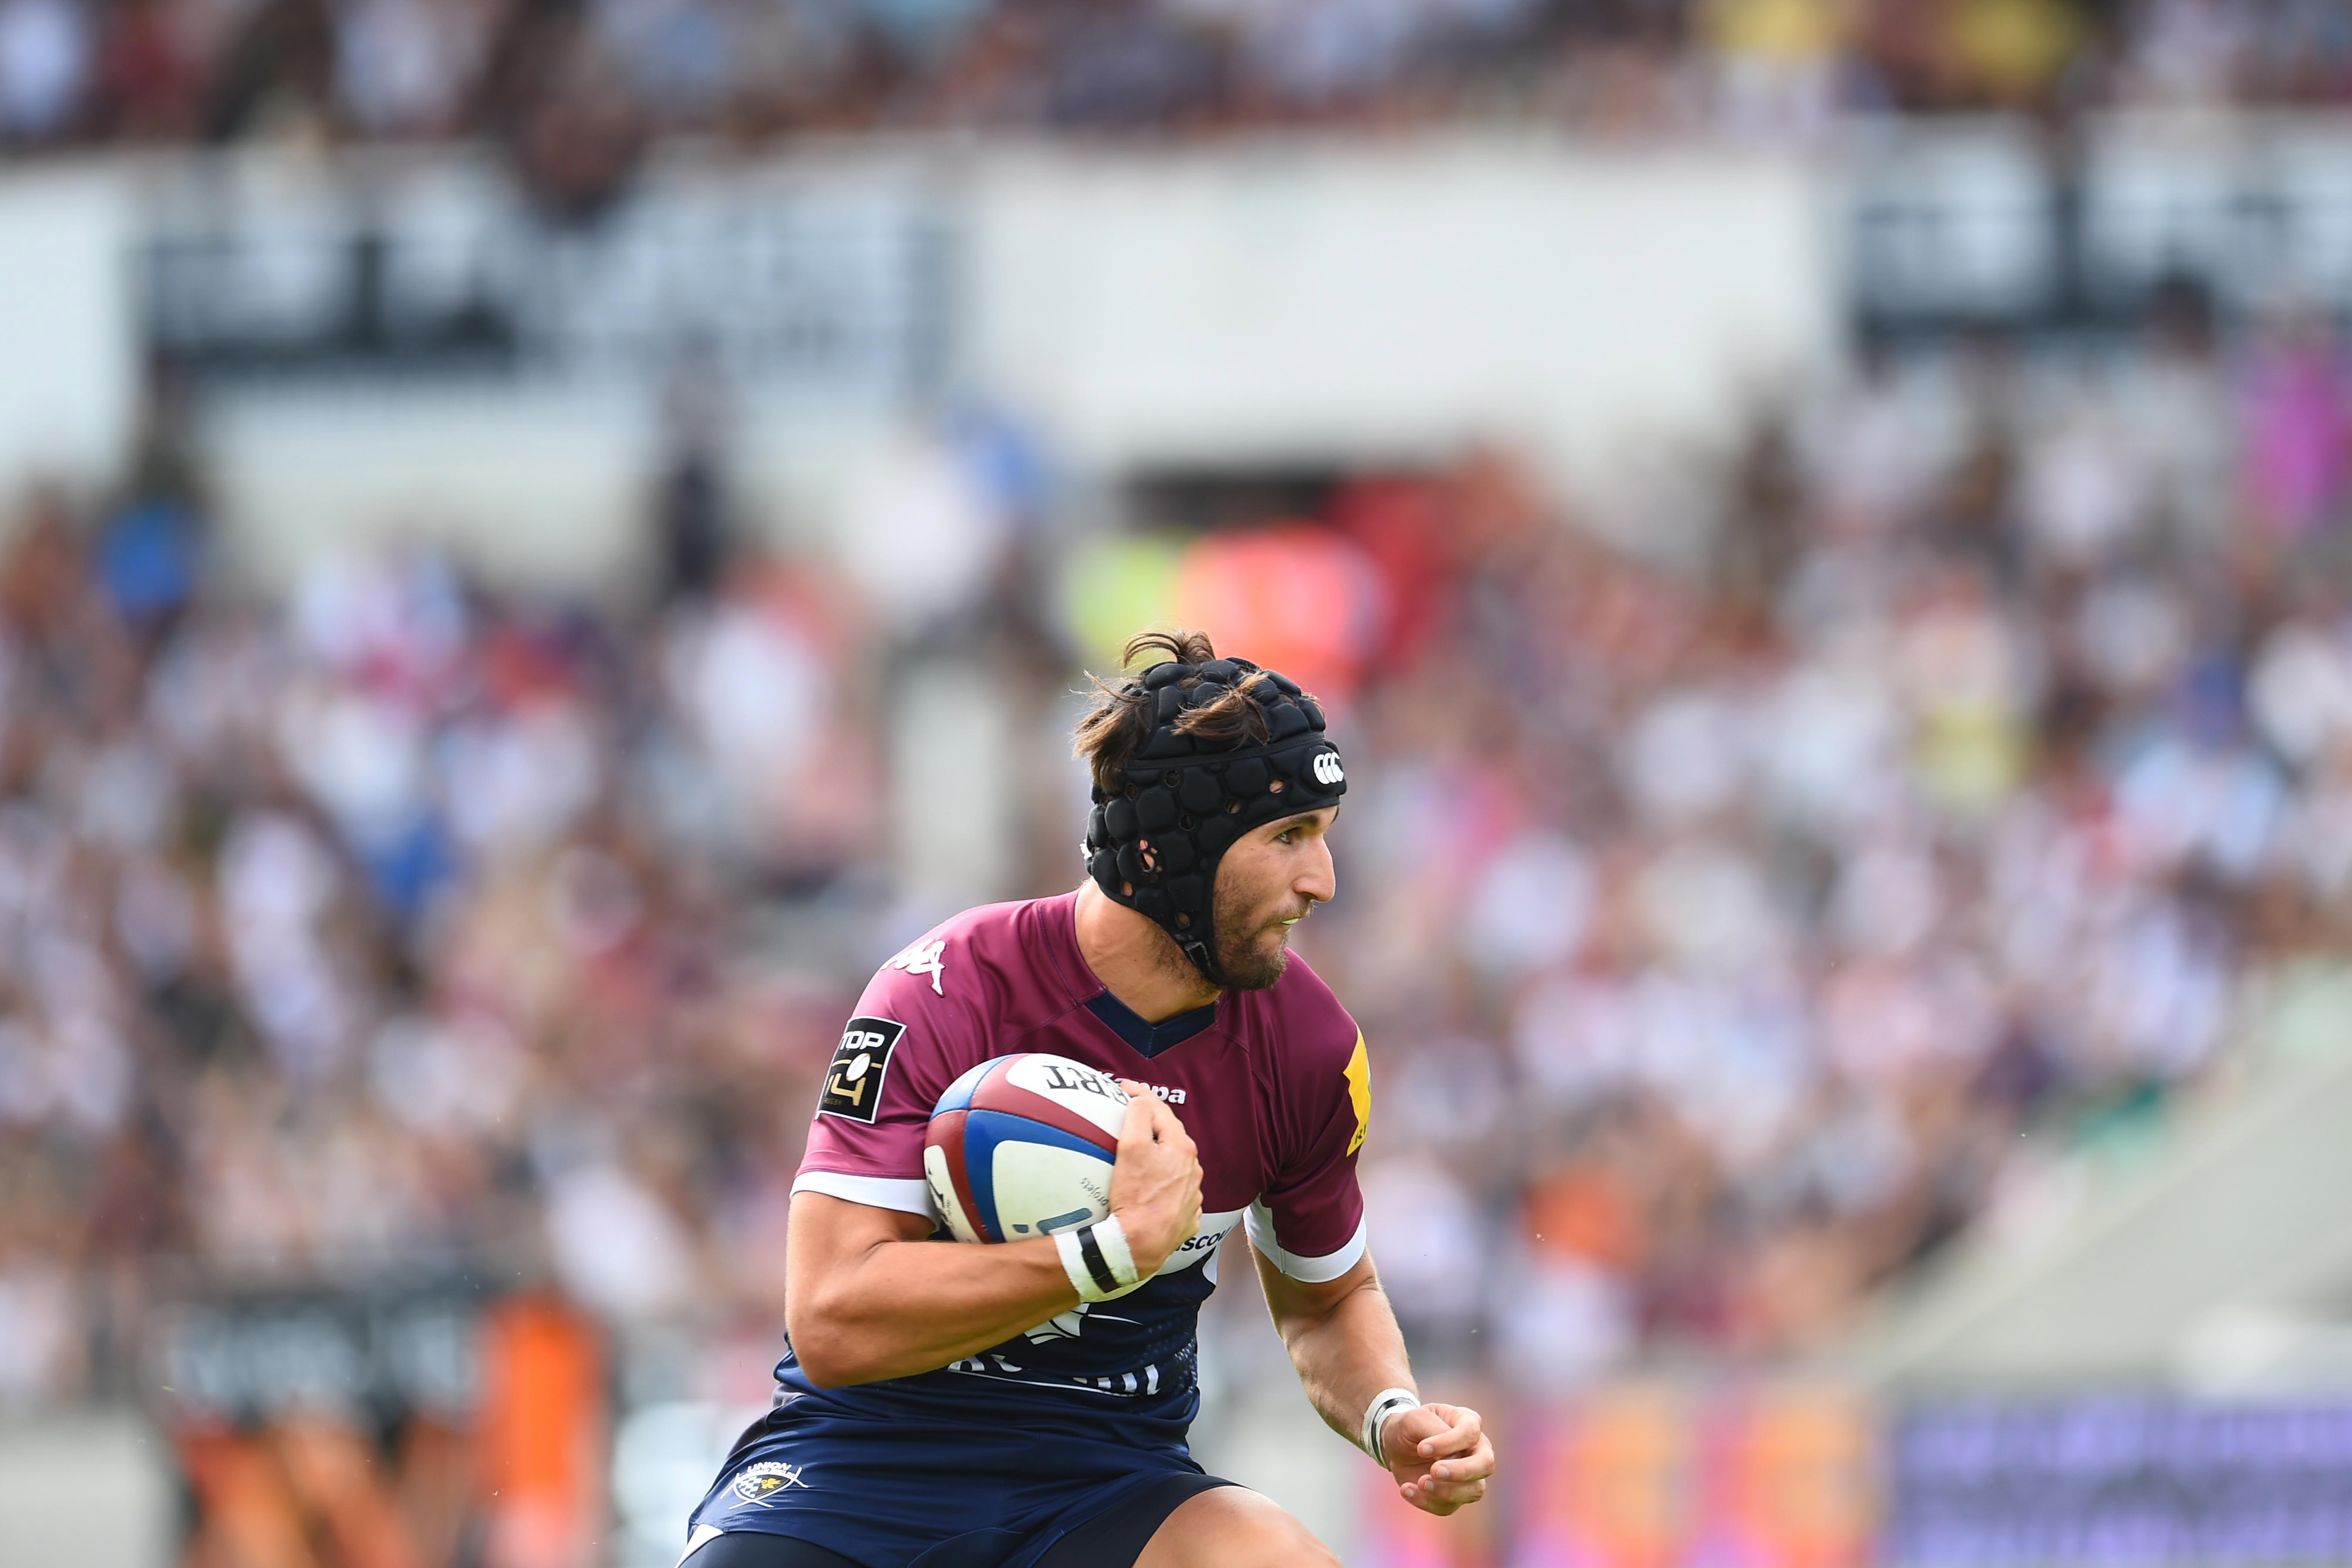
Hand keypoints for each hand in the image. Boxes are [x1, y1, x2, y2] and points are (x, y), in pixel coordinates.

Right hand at [1108, 1079, 1201, 1274]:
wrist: (1140, 1245)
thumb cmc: (1135, 1195)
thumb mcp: (1131, 1147)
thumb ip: (1137, 1116)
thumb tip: (1139, 1100)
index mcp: (1182, 1148)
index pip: (1161, 1111)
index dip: (1140, 1094)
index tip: (1122, 1087)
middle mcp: (1194, 1170)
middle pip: (1172, 1137)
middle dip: (1153, 1124)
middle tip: (1131, 1115)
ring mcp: (1192, 1196)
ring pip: (1176, 1166)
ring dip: (1161, 1155)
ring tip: (1142, 1152)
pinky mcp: (1185, 1218)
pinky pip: (1175, 1193)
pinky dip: (1164, 1184)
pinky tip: (1152, 1186)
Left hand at [1382, 1402, 1493, 1514]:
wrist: (1395, 1446)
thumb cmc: (1409, 1427)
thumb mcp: (1414, 1420)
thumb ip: (1433, 1431)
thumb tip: (1447, 1458)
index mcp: (1467, 1422)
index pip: (1470, 1433)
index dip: (1449, 1443)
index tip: (1422, 1449)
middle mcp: (1475, 1449)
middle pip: (1485, 1464)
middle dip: (1461, 1471)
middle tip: (1434, 1471)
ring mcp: (1469, 1476)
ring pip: (1474, 1491)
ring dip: (1446, 1491)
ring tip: (1420, 1483)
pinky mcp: (1455, 1496)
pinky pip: (1448, 1506)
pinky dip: (1426, 1502)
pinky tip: (1407, 1490)